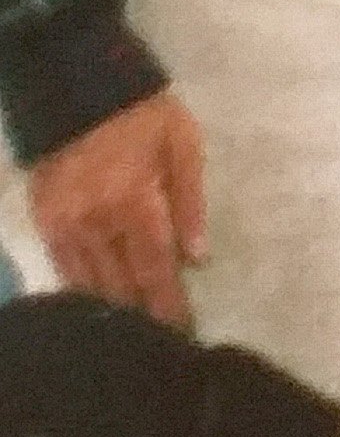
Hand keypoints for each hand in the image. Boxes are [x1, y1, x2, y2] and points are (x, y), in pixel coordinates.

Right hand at [26, 89, 202, 325]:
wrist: (78, 92)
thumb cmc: (144, 116)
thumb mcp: (183, 145)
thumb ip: (190, 202)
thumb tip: (198, 257)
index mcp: (134, 202)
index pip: (155, 266)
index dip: (168, 302)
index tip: (182, 331)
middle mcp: (95, 223)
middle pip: (121, 284)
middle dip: (141, 316)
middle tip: (160, 345)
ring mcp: (64, 226)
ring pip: (89, 284)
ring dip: (110, 310)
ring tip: (131, 337)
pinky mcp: (44, 223)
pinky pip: (63, 269)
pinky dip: (79, 291)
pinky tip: (93, 309)